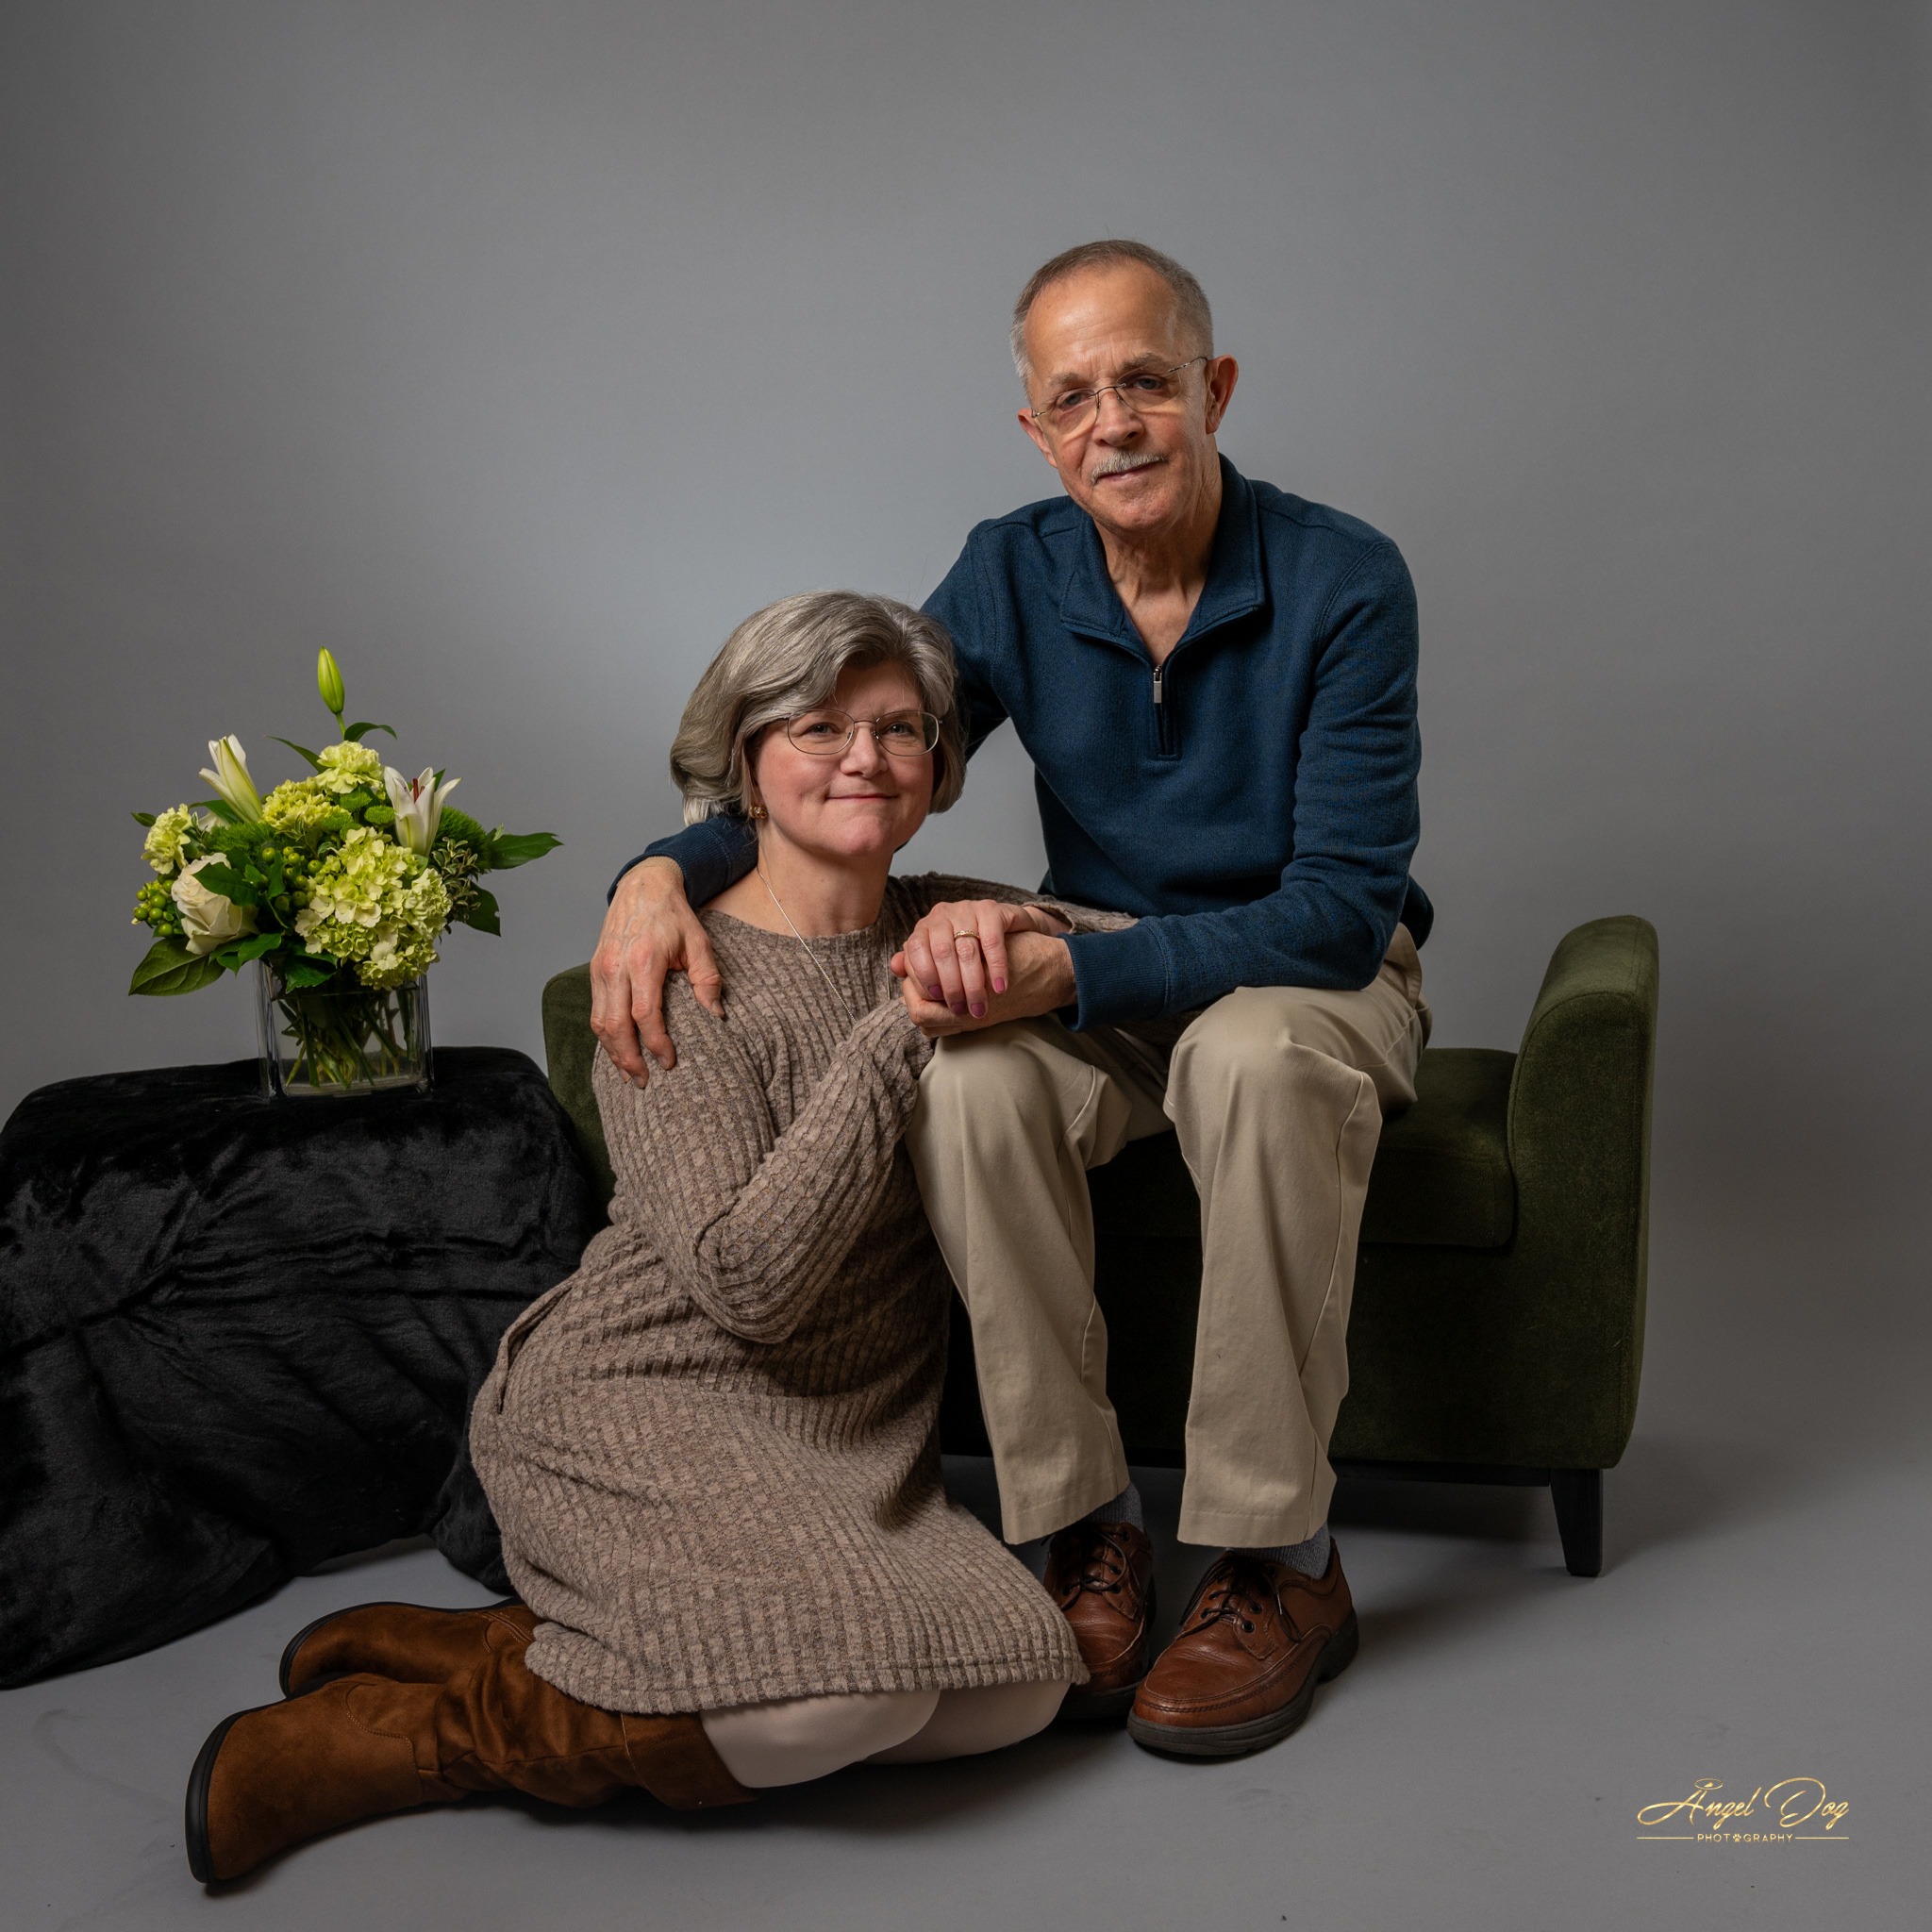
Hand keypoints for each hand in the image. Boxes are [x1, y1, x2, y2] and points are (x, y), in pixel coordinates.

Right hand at [589, 858, 724, 1085]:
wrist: (643, 885)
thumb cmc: (673, 915)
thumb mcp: (699, 942)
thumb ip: (707, 979)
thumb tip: (715, 1016)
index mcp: (644, 960)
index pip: (645, 1014)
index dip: (656, 1043)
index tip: (669, 1062)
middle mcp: (615, 966)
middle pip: (614, 1025)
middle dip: (628, 1058)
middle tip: (645, 1081)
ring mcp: (600, 969)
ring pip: (598, 1021)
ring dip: (612, 1052)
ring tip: (630, 1074)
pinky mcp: (594, 970)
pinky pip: (594, 1010)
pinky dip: (604, 1035)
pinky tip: (618, 1050)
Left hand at [890, 898, 1070, 1019]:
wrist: (1017, 940)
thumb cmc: (975, 957)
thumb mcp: (946, 965)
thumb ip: (920, 968)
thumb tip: (895, 967)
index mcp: (925, 928)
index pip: (914, 951)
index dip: (924, 978)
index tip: (936, 1001)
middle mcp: (942, 913)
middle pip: (940, 952)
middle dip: (951, 987)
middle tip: (961, 1011)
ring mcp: (968, 908)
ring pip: (966, 949)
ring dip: (974, 983)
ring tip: (980, 1006)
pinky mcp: (993, 909)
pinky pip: (992, 940)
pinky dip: (996, 967)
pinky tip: (1000, 986)